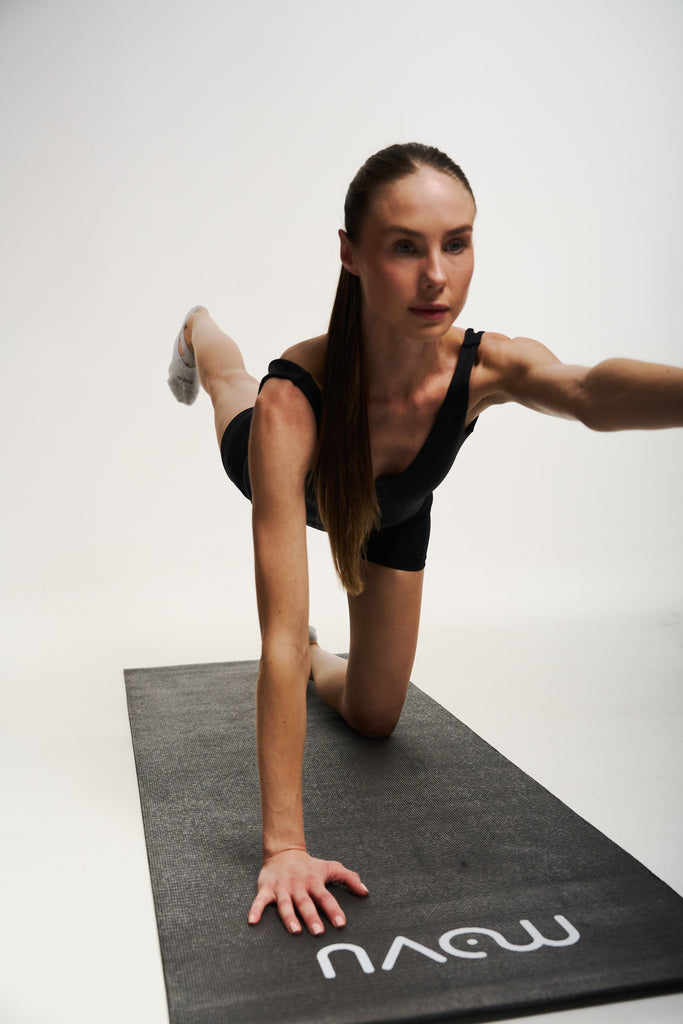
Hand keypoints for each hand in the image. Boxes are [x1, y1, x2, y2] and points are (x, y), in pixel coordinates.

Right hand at [247, 848, 368, 934]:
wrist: (284, 851)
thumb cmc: (310, 865)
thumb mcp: (330, 867)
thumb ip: (349, 878)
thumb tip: (366, 891)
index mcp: (314, 882)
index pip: (326, 897)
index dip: (333, 910)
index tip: (341, 923)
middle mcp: (298, 886)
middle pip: (306, 904)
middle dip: (312, 917)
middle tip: (318, 932)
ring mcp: (282, 888)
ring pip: (286, 905)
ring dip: (289, 918)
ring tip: (295, 930)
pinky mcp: (267, 889)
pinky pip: (260, 901)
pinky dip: (256, 910)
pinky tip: (252, 921)